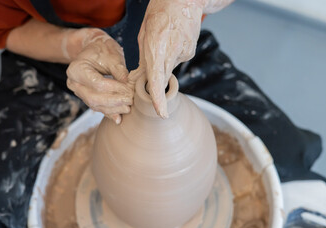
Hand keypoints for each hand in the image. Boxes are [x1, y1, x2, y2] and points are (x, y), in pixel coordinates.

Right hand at [66, 29, 132, 123]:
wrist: (95, 49)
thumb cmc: (103, 50)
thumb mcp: (112, 56)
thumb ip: (119, 70)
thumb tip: (128, 85)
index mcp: (76, 69)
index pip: (97, 84)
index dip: (115, 89)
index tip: (129, 90)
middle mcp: (74, 83)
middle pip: (94, 98)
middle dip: (114, 101)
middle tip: (130, 100)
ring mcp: (79, 92)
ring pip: (95, 105)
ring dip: (113, 109)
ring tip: (128, 108)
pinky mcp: (86, 97)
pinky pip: (97, 107)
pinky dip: (108, 113)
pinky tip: (119, 118)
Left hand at [137, 0, 232, 117]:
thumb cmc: (159, 13)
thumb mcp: (144, 34)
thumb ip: (143, 59)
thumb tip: (137, 80)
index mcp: (157, 46)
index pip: (157, 78)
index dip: (158, 98)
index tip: (162, 113)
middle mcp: (172, 51)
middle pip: (163, 76)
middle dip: (156, 79)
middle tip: (151, 62)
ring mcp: (184, 51)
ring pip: (170, 67)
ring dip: (164, 61)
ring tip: (165, 40)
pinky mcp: (191, 50)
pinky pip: (178, 59)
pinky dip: (173, 54)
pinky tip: (173, 40)